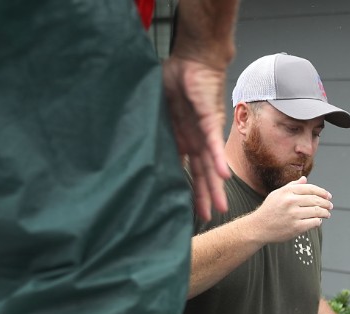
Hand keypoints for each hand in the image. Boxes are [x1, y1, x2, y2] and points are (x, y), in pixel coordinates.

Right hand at [162, 55, 229, 221]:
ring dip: (214, 186)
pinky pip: (211, 142)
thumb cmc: (177, 80)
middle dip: (205, 196)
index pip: (186, 169)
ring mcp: (203, 131)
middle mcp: (194, 140)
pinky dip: (216, 158)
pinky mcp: (208, 119)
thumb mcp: (159, 110)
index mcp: (182, 139)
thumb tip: (128, 144)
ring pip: (209, 164)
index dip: (188, 189)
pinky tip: (222, 176)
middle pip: (201, 174)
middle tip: (209, 217)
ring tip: (219, 206)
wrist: (194, 60)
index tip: (188, 209)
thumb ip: (151, 128)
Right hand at [250, 177, 333, 243]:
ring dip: (325, 213)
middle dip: (326, 203)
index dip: (322, 192)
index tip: (328, 196)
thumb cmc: (269, 210)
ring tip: (327, 214)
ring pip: (317, 211)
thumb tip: (305, 179)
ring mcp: (294, 215)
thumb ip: (292, 186)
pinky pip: (314, 223)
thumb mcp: (277, 194)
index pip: (310, 189)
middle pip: (316, 200)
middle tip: (330, 206)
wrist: (259, 227)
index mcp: (287, 192)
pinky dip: (318, 222)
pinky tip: (318, 221)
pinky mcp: (296, 227)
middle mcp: (290, 202)